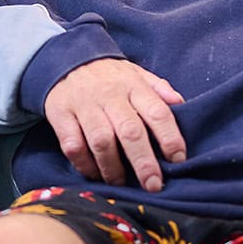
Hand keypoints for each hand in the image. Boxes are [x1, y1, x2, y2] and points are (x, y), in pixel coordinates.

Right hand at [43, 58, 186, 191]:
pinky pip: (73, 145)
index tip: (179, 159)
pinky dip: (84, 164)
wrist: (66, 58)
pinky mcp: (61, 115)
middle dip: (143, 161)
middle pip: (130, 131)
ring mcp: (84, 105)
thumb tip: (181, 105)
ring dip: (112, 167)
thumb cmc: (110, 76)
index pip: (157, 112)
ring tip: (120, 183)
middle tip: (152, 184)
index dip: (170, 137)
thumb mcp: (137, 74)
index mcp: (134, 85)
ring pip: (101, 141)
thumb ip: (159, 90)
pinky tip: (94, 173)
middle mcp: (110, 95)